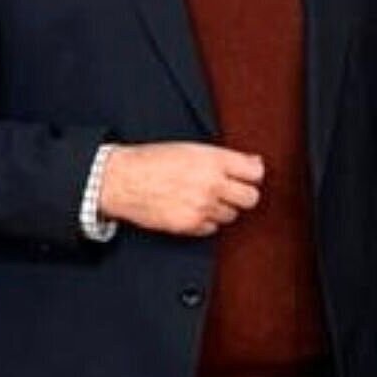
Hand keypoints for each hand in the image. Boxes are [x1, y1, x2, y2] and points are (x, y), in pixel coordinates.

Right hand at [100, 141, 263, 235]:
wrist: (121, 180)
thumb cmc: (153, 161)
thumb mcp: (191, 149)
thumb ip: (225, 158)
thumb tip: (255, 164)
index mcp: (213, 160)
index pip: (256, 173)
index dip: (251, 175)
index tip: (245, 176)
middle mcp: (211, 184)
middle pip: (251, 198)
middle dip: (241, 195)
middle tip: (228, 191)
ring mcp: (202, 206)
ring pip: (232, 215)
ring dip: (221, 208)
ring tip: (201, 198)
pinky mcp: (190, 225)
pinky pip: (213, 228)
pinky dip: (205, 221)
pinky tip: (190, 209)